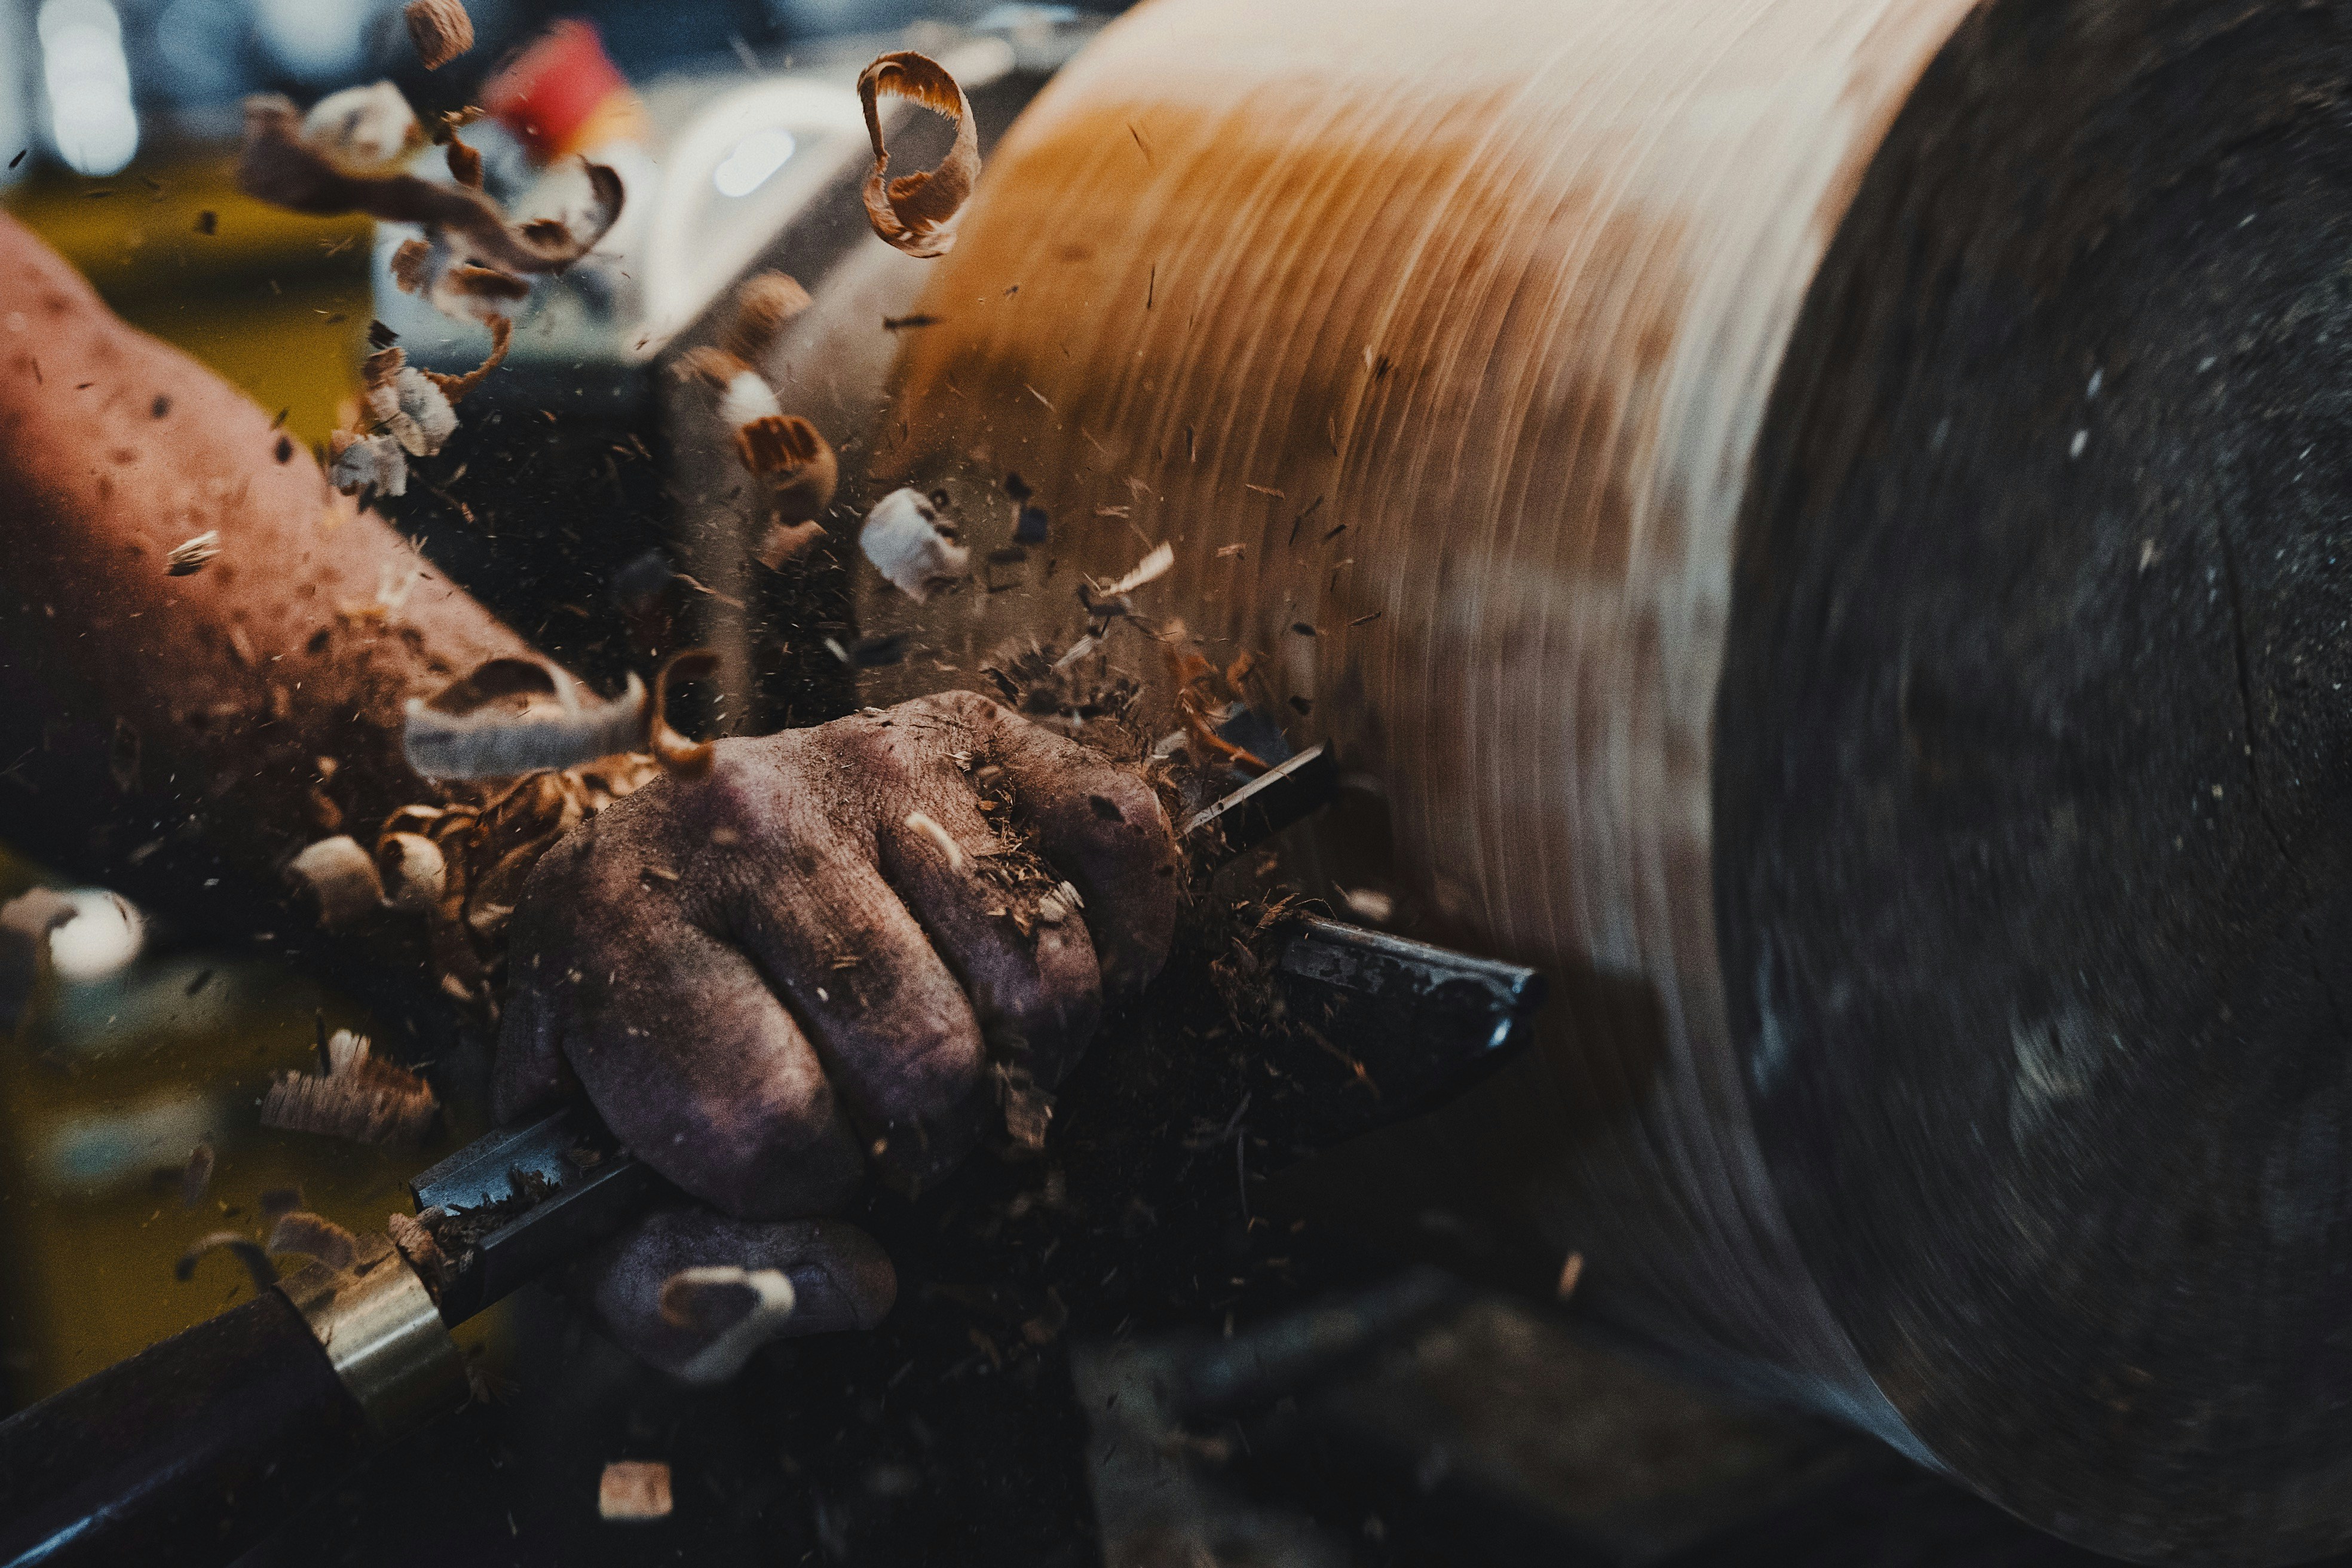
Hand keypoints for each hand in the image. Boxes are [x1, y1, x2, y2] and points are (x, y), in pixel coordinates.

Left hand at [496, 691, 1178, 1377]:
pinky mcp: (982, 732)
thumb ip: (684, 1284)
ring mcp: (875, 760)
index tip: (780, 1155)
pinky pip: (1126, 848)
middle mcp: (746, 817)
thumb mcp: (589, 1184)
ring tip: (953, 1039)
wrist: (643, 860)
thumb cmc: (633, 1040)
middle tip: (882, 1112)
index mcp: (614, 929)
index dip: (801, 1184)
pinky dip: (1117, 944)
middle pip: (928, 1057)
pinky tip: (1026, 972)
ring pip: (1045, 978)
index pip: (772, 1123)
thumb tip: (866, 1286)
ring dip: (1023, 1054)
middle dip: (922, 1136)